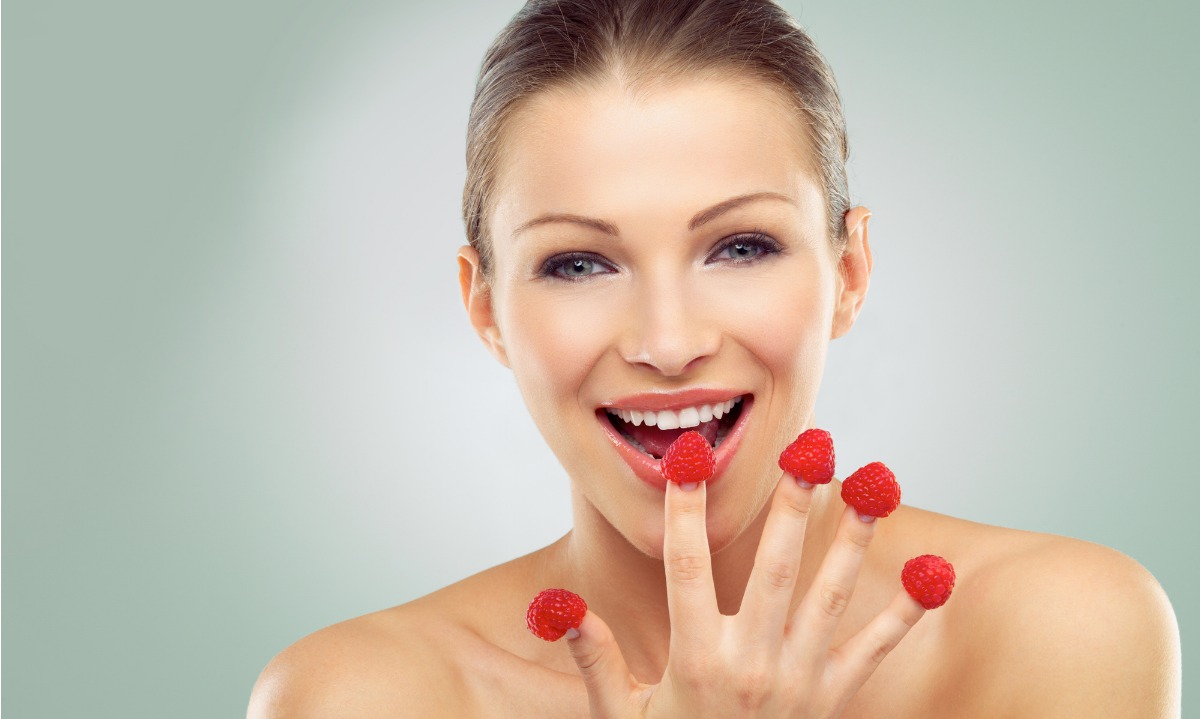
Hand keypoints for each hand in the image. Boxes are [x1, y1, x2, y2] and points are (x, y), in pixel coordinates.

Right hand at [565, 471, 925, 717]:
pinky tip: (933, 569)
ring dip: (852, 537)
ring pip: (829, 596)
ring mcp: (798, 682)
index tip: (691, 457)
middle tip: (810, 448)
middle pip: (773, 569)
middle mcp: (750, 664)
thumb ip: (596, 660)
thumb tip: (557, 608)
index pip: (685, 568)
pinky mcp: (834, 700)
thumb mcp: (621, 718)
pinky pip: (875, 649)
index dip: (686, 511)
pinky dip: (906, 611)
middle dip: (791, 504)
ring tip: (874, 483)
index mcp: (694, 660)